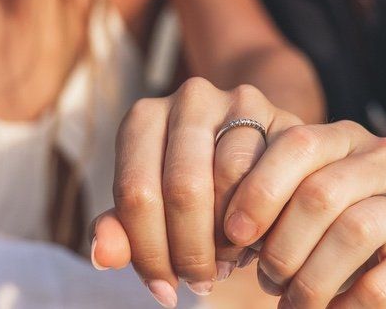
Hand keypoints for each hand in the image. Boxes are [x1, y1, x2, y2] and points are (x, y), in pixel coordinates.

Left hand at [91, 77, 302, 306]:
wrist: (259, 159)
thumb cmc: (197, 191)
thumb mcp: (156, 209)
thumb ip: (123, 231)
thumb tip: (102, 256)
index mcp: (144, 117)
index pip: (135, 191)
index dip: (148, 251)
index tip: (163, 287)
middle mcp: (189, 98)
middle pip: (182, 186)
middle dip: (189, 250)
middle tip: (198, 281)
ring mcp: (240, 101)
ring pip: (229, 176)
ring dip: (227, 236)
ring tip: (225, 262)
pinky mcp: (284, 117)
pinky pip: (273, 172)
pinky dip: (262, 218)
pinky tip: (254, 241)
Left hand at [218, 120, 385, 308]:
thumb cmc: (344, 235)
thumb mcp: (309, 207)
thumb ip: (273, 203)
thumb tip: (224, 233)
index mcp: (346, 138)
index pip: (296, 144)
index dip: (257, 191)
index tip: (231, 236)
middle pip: (320, 192)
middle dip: (281, 246)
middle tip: (267, 280)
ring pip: (352, 232)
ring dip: (309, 280)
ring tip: (293, 303)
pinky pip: (380, 283)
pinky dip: (344, 307)